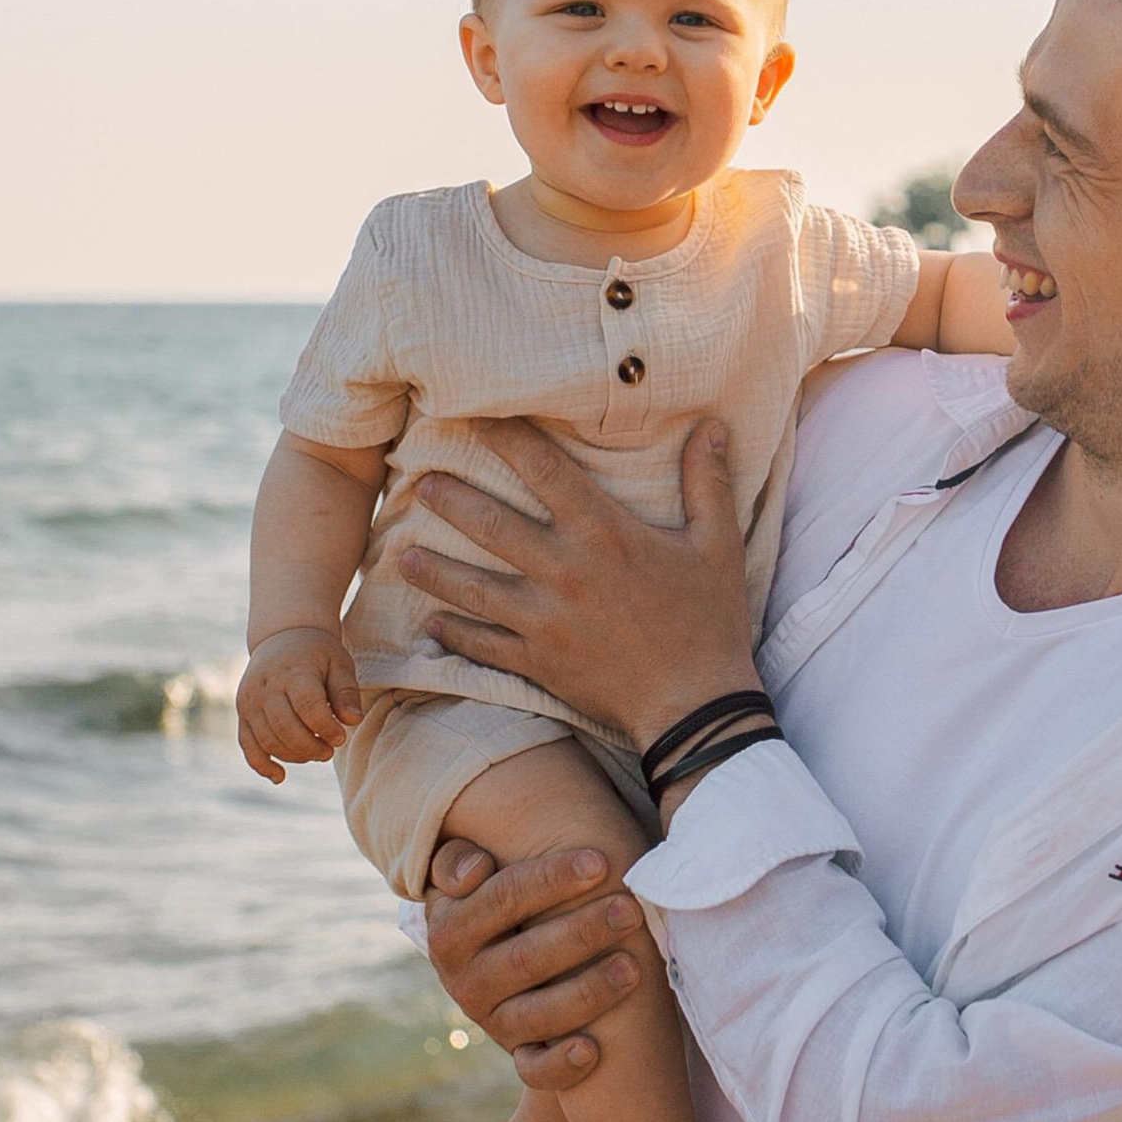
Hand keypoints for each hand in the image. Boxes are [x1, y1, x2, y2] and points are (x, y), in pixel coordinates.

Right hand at [237, 627, 363, 779]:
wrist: (282, 636)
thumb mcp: (339, 663)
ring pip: (267, 740)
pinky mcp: (242, 713)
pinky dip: (261, 764)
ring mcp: (249, 701)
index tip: (341, 737)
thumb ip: (346, 692)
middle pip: (285, 728)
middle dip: (311, 747)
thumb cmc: (317, 653)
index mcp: (293, 672)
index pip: (308, 707)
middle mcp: (266, 687)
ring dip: (294, 755)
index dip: (326, 728)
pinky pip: (247, 745)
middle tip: (329, 751)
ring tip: (316, 753)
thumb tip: (352, 721)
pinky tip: (280, 777)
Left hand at [394, 418, 757, 751]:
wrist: (694, 704)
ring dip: (433, 570)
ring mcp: (543, 620)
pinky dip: (453, 635)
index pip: (543, 470)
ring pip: (471, 588)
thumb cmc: (708, 620)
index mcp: (603, 533)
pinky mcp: (536, 662)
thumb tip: (714, 425)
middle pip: (490, 525)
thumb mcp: (718, 544)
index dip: (506, 438)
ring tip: (403, 555)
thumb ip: (707, 482)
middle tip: (419, 482)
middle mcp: (563, 570)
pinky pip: (482, 645)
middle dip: (449, 499)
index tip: (477, 417)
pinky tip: (432, 625)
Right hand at [424, 832, 648, 1089]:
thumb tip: (475, 868)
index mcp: (450, 929)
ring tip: (633, 967)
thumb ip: (459, 860)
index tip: (601, 861)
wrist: (516, 974)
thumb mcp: (477, 881)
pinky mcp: (519, 1054)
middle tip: (630, 909)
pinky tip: (592, 1049)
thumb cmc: (511, 907)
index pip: (502, 898)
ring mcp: (492, 1022)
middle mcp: (464, 980)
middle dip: (581, 931)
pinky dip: (560, 1064)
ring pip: (536, 1014)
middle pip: (525, 956)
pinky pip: (535, 1069)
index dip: (550, 879)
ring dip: (586, 992)